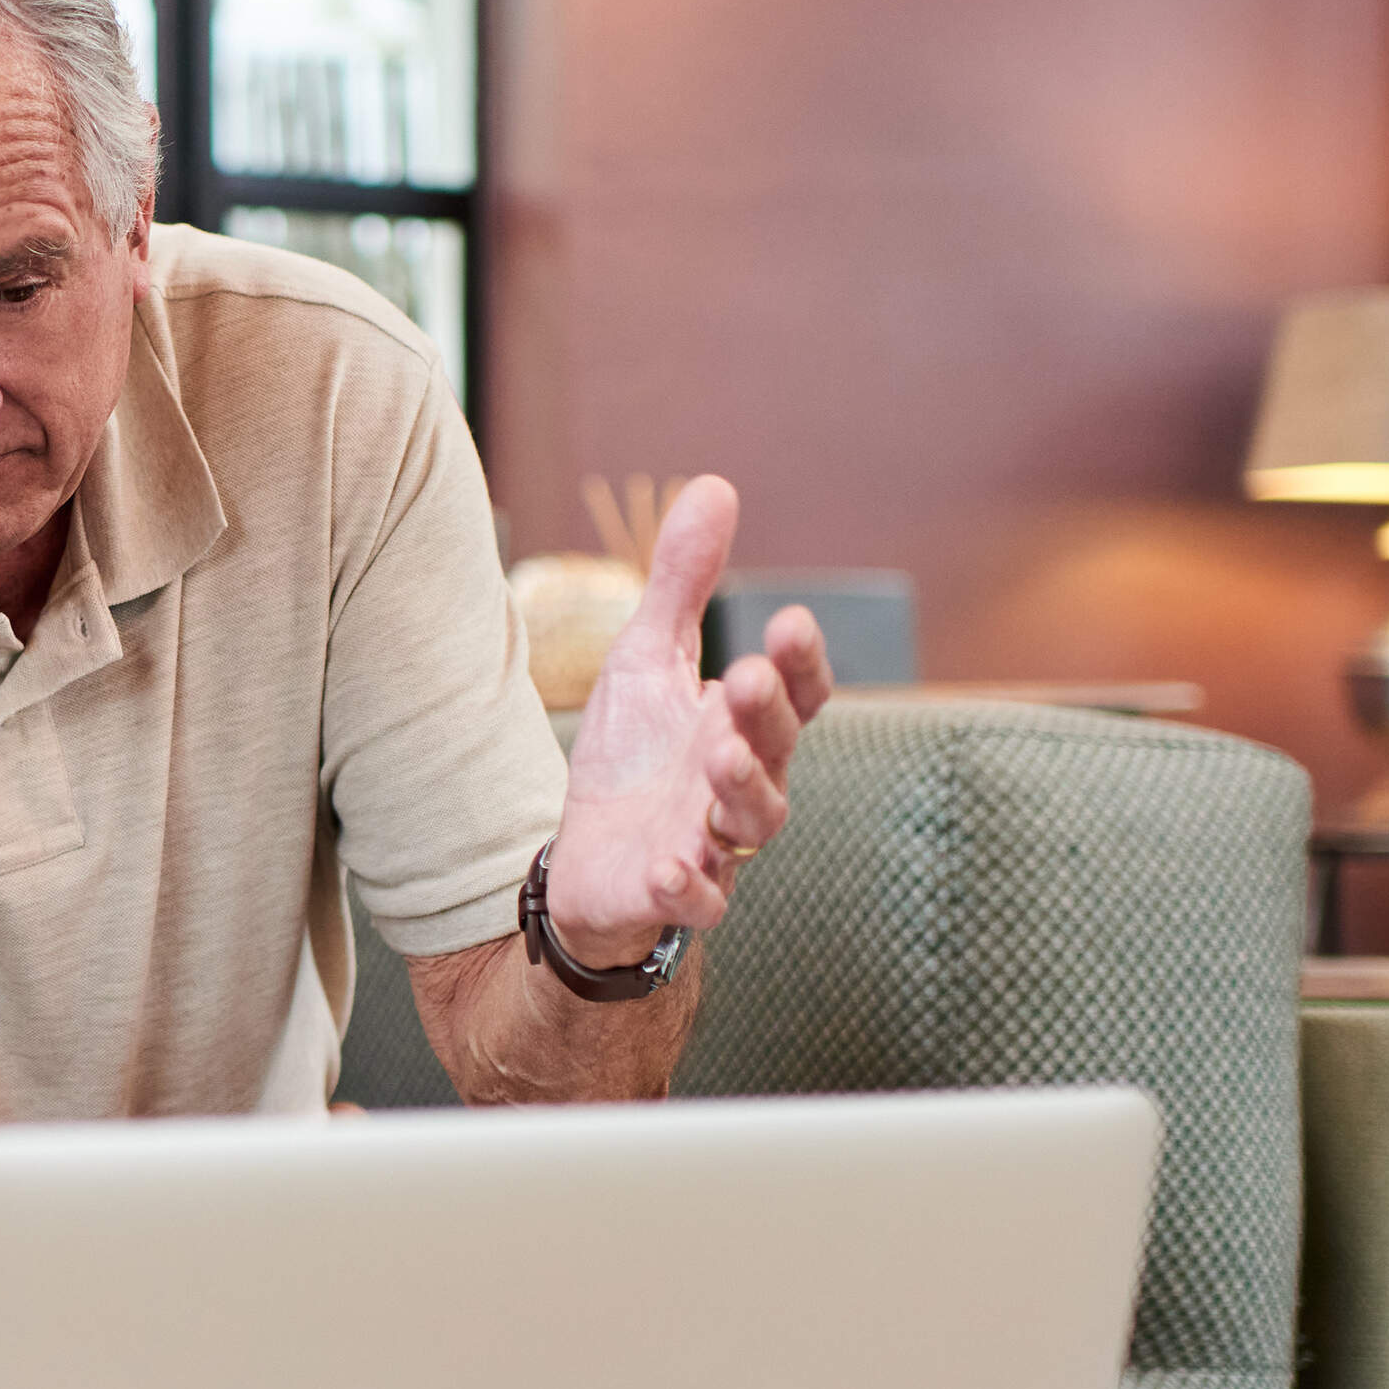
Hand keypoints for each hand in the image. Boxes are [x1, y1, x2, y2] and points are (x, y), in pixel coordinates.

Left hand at [550, 476, 832, 964]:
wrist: (587, 859)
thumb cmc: (633, 757)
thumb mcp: (646, 658)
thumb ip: (681, 585)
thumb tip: (715, 486)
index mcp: (747, 726)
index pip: (798, 693)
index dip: (801, 663)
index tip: (788, 622)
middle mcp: (744, 784)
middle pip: (777, 749)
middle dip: (767, 714)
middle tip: (747, 677)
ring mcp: (715, 845)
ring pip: (752, 822)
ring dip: (741, 788)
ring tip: (718, 753)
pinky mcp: (675, 896)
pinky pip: (699, 903)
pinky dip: (690, 888)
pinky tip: (669, 867)